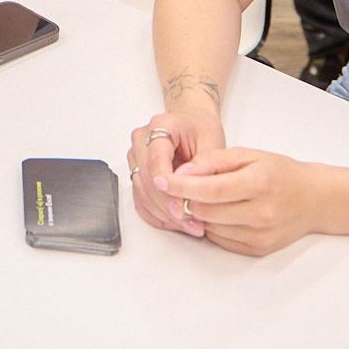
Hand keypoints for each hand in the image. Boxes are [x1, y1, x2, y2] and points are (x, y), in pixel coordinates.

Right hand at [129, 109, 225, 235]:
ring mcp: (136, 156)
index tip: (182, 208)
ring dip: (163, 214)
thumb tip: (189, 188)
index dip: (168, 188)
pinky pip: (140, 199)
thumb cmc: (202, 129)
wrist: (193, 122)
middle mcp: (141, 140)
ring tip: (188, 226)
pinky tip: (174, 223)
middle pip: (146, 180)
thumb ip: (202, 164)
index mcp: (160, 126)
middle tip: (190, 223)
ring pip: (141, 193)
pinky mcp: (137, 173)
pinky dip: (156, 215)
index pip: (156, 161)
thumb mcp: (212, 142)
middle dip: (167, 207)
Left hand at [161, 148, 323, 256]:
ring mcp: (260, 235)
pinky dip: (212, 226)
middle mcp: (261, 213)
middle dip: (186, 199)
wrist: (314, 199)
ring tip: (206, 198)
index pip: (209, 189)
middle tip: (182, 186)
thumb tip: (182, 172)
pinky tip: (221, 212)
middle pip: (205, 211)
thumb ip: (213, 161)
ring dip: (199, 213)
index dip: (180, 186)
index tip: (159, 180)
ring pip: (208, 227)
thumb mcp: (249, 155)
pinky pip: (220, 240)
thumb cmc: (280, 173)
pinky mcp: (258, 250)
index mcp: (259, 183)